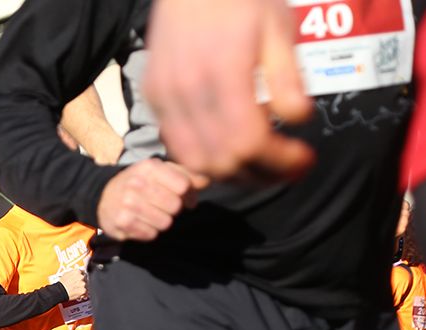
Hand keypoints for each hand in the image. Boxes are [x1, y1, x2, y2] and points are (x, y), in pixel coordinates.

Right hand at [60, 268, 87, 302]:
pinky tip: (75, 291)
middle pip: (83, 278)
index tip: (77, 276)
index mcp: (77, 271)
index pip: (81, 271)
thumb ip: (73, 270)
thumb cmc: (62, 283)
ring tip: (74, 287)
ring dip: (80, 286)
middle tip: (74, 283)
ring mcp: (82, 283)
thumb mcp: (66, 273)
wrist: (60, 291)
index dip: (79, 274)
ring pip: (83, 284)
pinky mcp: (83, 290)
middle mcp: (81, 277)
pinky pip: (84, 290)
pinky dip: (80, 291)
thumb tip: (76, 266)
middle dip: (79, 280)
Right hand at [97, 159, 197, 241]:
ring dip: (162, 221)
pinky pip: (151, 234)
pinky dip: (150, 231)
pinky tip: (142, 222)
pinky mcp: (121, 223)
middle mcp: (137, 184)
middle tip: (164, 206)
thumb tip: (206, 182)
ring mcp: (127, 205)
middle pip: (175, 206)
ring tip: (152, 214)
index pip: (183, 186)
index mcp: (149, 168)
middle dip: (174, 209)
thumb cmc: (140, 182)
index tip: (182, 195)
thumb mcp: (161, 171)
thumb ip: (186, 174)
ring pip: (165, 223)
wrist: (103, 196)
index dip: (188, 194)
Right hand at [144, 0, 313, 179]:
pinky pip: (176, 144)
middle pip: (221, 160)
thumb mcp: (278, 27)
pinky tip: (229, 146)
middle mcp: (186, 90)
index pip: (248, 141)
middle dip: (260, 173)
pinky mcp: (152, 96)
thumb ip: (287, 77)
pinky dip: (203, 156)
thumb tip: (299, 119)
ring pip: (194, 161)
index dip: (279, 160)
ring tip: (260, 164)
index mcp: (223, 72)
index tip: (305, 160)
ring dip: (231, 172)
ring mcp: (164, 96)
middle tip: (289, 168)